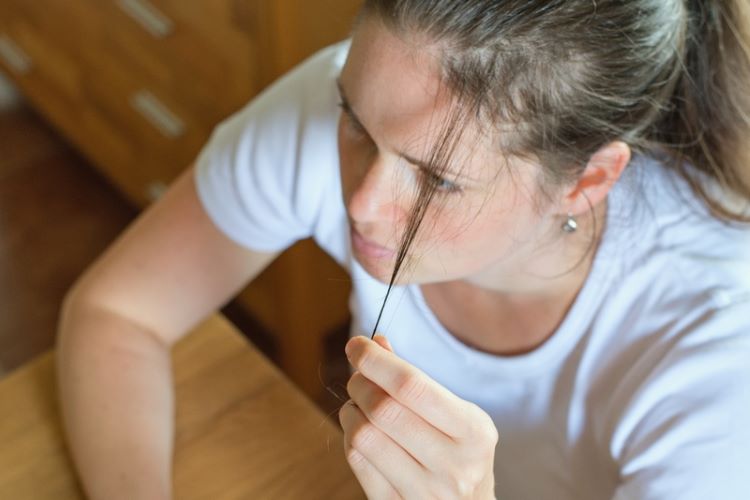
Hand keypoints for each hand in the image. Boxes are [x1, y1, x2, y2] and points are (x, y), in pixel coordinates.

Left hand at [340, 334, 497, 498]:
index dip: (377, 362)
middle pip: (384, 410)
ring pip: (364, 436)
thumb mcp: (455, 413)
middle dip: (361, 383)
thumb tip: (374, 344)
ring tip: (358, 405)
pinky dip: (349, 436)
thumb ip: (415, 379)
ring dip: (351, 411)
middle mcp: (454, 466)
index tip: (357, 345)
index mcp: (473, 432)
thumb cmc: (459, 452)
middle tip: (359, 377)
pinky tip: (359, 430)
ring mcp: (425, 493)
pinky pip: (357, 462)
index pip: (413, 386)